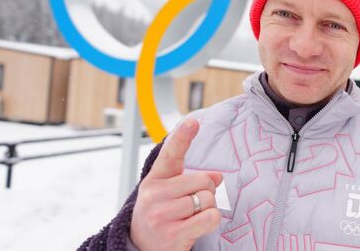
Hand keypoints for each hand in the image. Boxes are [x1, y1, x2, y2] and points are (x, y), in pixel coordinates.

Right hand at [130, 119, 222, 250]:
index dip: (183, 136)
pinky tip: (197, 226)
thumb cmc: (161, 216)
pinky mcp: (173, 234)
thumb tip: (218, 176)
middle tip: (192, 204)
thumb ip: (191, 180)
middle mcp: (154, 195)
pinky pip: (210, 217)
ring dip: (207, 208)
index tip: (193, 121)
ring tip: (191, 217)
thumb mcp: (169, 193)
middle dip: (206, 192)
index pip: (170, 154)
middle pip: (202, 181)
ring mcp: (162, 215)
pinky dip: (211, 220)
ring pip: (208, 199)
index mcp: (154, 180)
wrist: (141, 247)